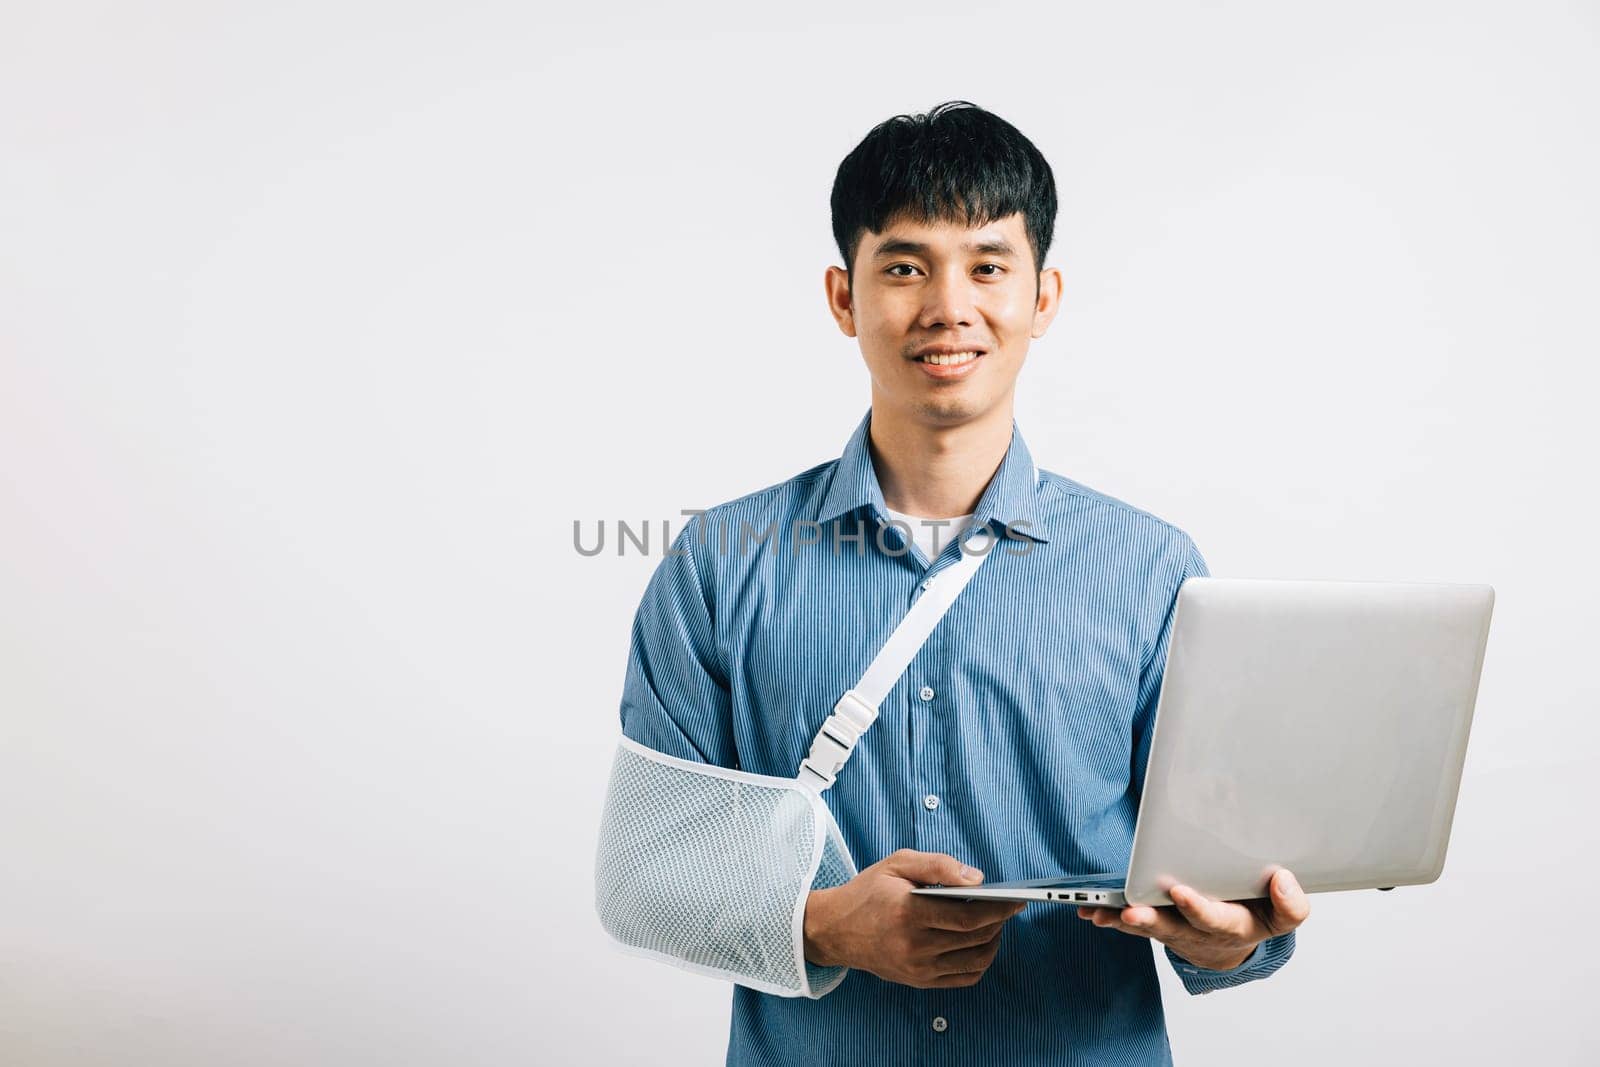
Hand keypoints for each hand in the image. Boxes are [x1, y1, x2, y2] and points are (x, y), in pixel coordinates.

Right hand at [803, 848, 1026, 987]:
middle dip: (1000, 921)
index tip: (1018, 899)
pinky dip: (980, 961)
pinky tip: (980, 942)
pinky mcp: (919, 982)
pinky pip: (964, 978)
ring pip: (975, 961)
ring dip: (993, 941)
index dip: (1000, 908)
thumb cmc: (868, 892)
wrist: (835, 930)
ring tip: (995, 922)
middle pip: (976, 938)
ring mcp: (917, 969)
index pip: (968, 916)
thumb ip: (939, 865)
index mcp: (909, 913)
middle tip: (1009, 906)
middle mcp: (914, 946)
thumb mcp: (898, 863)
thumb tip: (977, 879)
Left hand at [1076, 868, 1309, 970]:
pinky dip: (1110, 917)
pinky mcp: (1157, 924)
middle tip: (1130, 911)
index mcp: (1231, 925)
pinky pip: (1131, 923)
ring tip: (1098, 913)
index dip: (1198, 908)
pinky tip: (1090, 911)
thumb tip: (1283, 880)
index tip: (1181, 892)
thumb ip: (1289, 904)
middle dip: (1150, 919)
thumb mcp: (1283, 915)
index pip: (1214, 919)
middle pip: (1172, 927)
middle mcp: (1198, 931)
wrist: (1236, 941)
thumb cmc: (1257, 915)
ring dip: (1121, 920)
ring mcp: (1175, 929)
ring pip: (1146, 926)